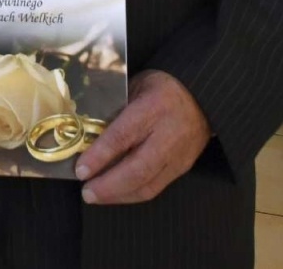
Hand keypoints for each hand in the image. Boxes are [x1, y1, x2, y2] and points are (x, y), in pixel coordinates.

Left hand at [75, 69, 210, 204]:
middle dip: (108, 185)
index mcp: (153, 108)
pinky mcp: (182, 169)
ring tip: (95, 196)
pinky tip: (115, 194)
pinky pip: (156, 188)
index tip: (81, 169)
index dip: (100, 156)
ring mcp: (178, 156)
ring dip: (118, 195)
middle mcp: (168, 135)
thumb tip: (84, 132)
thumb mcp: (134, 86)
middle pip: (137, 169)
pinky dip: (132, 195)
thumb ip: (114, 109)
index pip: (123, 136)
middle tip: (86, 192)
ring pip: (148, 185)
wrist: (201, 97)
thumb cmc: (160, 88)